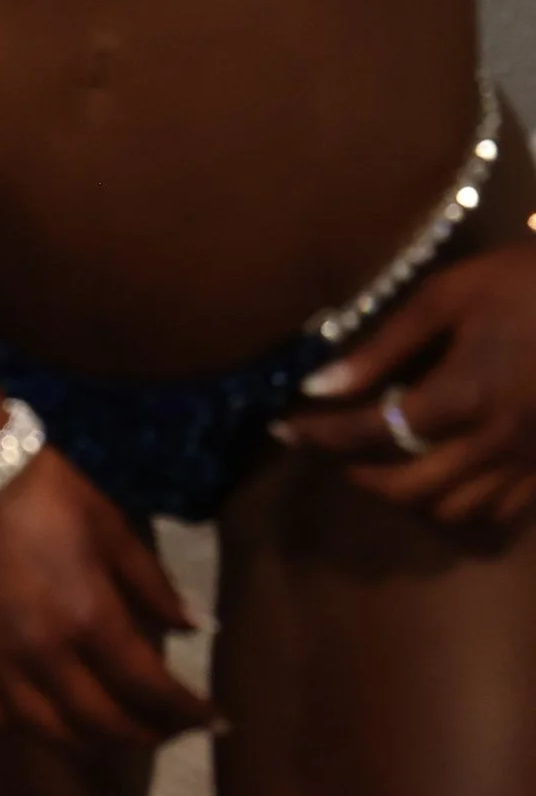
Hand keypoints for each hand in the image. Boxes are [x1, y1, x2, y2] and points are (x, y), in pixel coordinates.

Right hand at [0, 443, 214, 749]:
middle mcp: (44, 655)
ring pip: (50, 733)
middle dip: (148, 734)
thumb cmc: (40, 491)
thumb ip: (152, 585)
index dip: (188, 712)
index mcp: (89, 617)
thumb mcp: (110, 527)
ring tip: (118, 736)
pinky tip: (52, 726)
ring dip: (94, 744)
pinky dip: (32, 732)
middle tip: (172, 732)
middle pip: (104, 722)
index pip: (150, 688)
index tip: (215, 719)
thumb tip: (195, 627)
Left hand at [273, 244, 535, 533]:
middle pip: (406, 488)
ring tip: (385, 464)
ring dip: (407, 497)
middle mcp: (491, 442)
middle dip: (357, 475)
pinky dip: (459, 507)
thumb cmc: (526, 282)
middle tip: (334, 450)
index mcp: (461, 396)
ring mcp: (526, 461)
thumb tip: (319, 384)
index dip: (320, 434)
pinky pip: (498, 513)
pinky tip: (445, 477)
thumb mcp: (447, 296)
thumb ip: (383, 346)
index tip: (284, 427)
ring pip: (452, 512)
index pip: (371, 433)